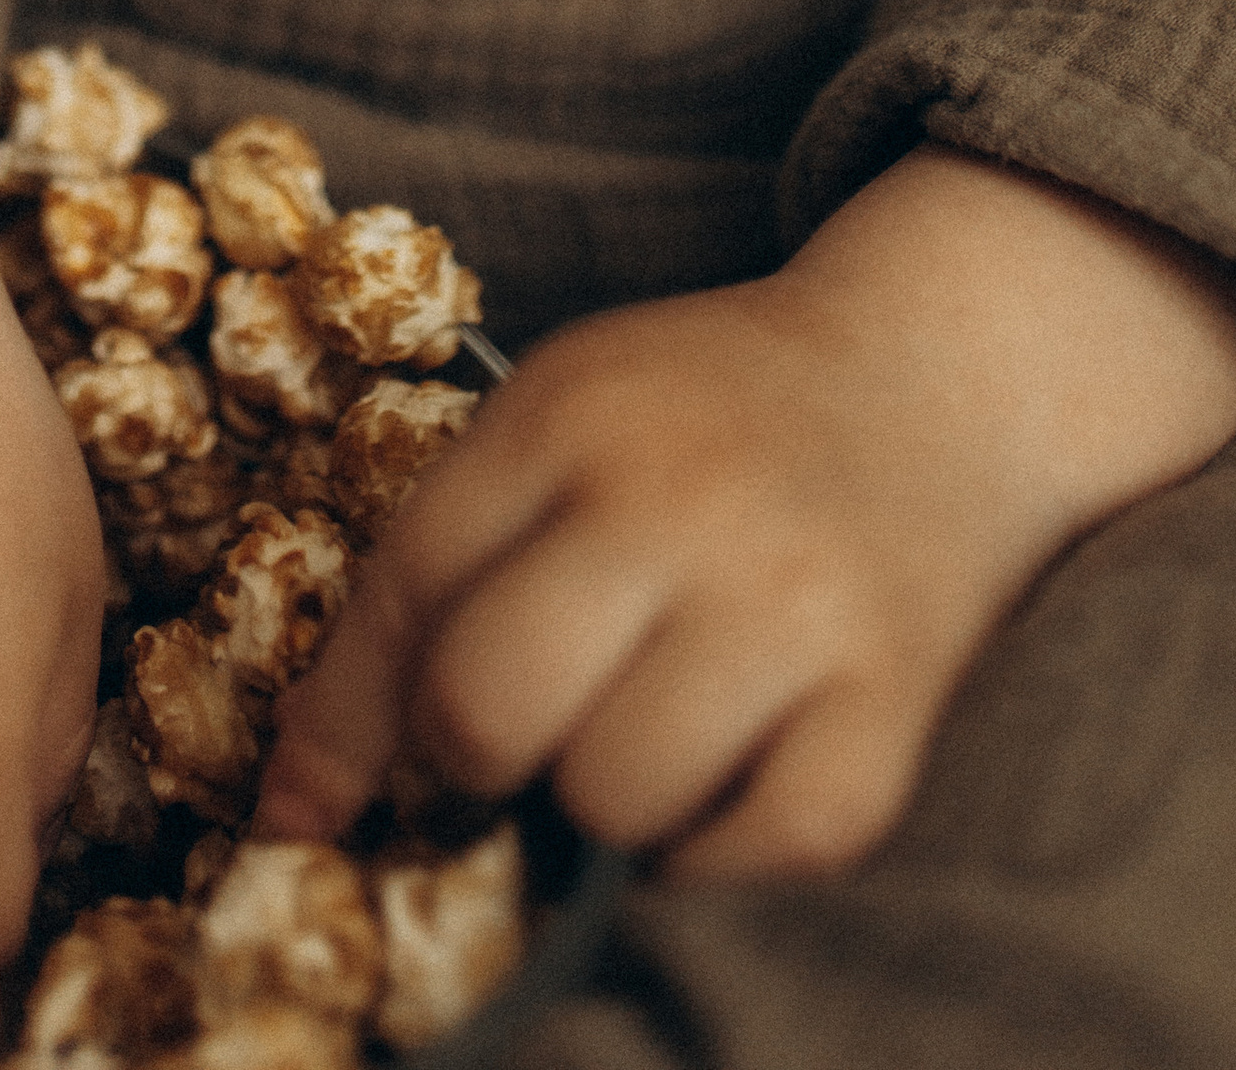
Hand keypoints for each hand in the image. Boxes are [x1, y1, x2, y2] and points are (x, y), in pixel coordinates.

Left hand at [257, 149, 1235, 874]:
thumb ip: (442, 565)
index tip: (305, 811)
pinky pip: (755, 854)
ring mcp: (795, 600)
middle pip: (486, 710)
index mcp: (574, 411)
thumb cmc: (707, 416)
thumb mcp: (562, 420)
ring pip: (611, 800)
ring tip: (652, 724)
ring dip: (608, 799)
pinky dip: (722, 849)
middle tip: (532, 727)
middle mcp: (682, 496)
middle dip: (478, 755)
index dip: (339, 722)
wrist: (932, 381)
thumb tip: (303, 804)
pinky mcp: (893, 701)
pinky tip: (733, 766)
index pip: (407, 588)